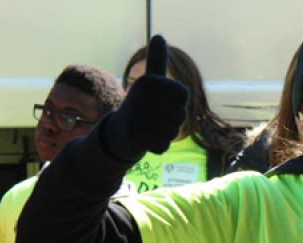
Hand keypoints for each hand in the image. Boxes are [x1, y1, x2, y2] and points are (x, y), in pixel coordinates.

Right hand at [106, 35, 189, 160]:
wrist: (119, 131)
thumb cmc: (142, 104)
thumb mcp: (149, 81)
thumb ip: (157, 61)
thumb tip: (158, 36)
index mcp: (148, 81)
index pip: (183, 95)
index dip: (179, 102)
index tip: (165, 101)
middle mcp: (141, 97)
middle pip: (181, 115)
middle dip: (173, 121)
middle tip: (157, 117)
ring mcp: (138, 118)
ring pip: (173, 132)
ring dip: (166, 133)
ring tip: (152, 128)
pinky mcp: (136, 138)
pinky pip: (163, 146)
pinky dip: (159, 146)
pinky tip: (147, 140)